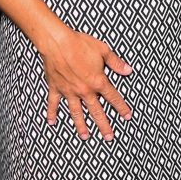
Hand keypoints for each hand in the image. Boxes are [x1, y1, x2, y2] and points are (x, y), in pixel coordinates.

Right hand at [41, 25, 132, 140]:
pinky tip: (52, 123)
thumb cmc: (80, 44)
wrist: (57, 42)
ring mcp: (69, 91)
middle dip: (104, 125)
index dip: (121, 107)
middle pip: (96, 111)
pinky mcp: (56, 88)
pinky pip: (54, 104)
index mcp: (98, 82)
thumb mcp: (103, 50)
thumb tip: (128, 71)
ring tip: (85, 137)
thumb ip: (116, 63)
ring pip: (76, 112)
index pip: (113, 98)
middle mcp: (84, 90)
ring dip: (81, 125)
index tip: (127, 116)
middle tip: (109, 137)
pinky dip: (52, 113)